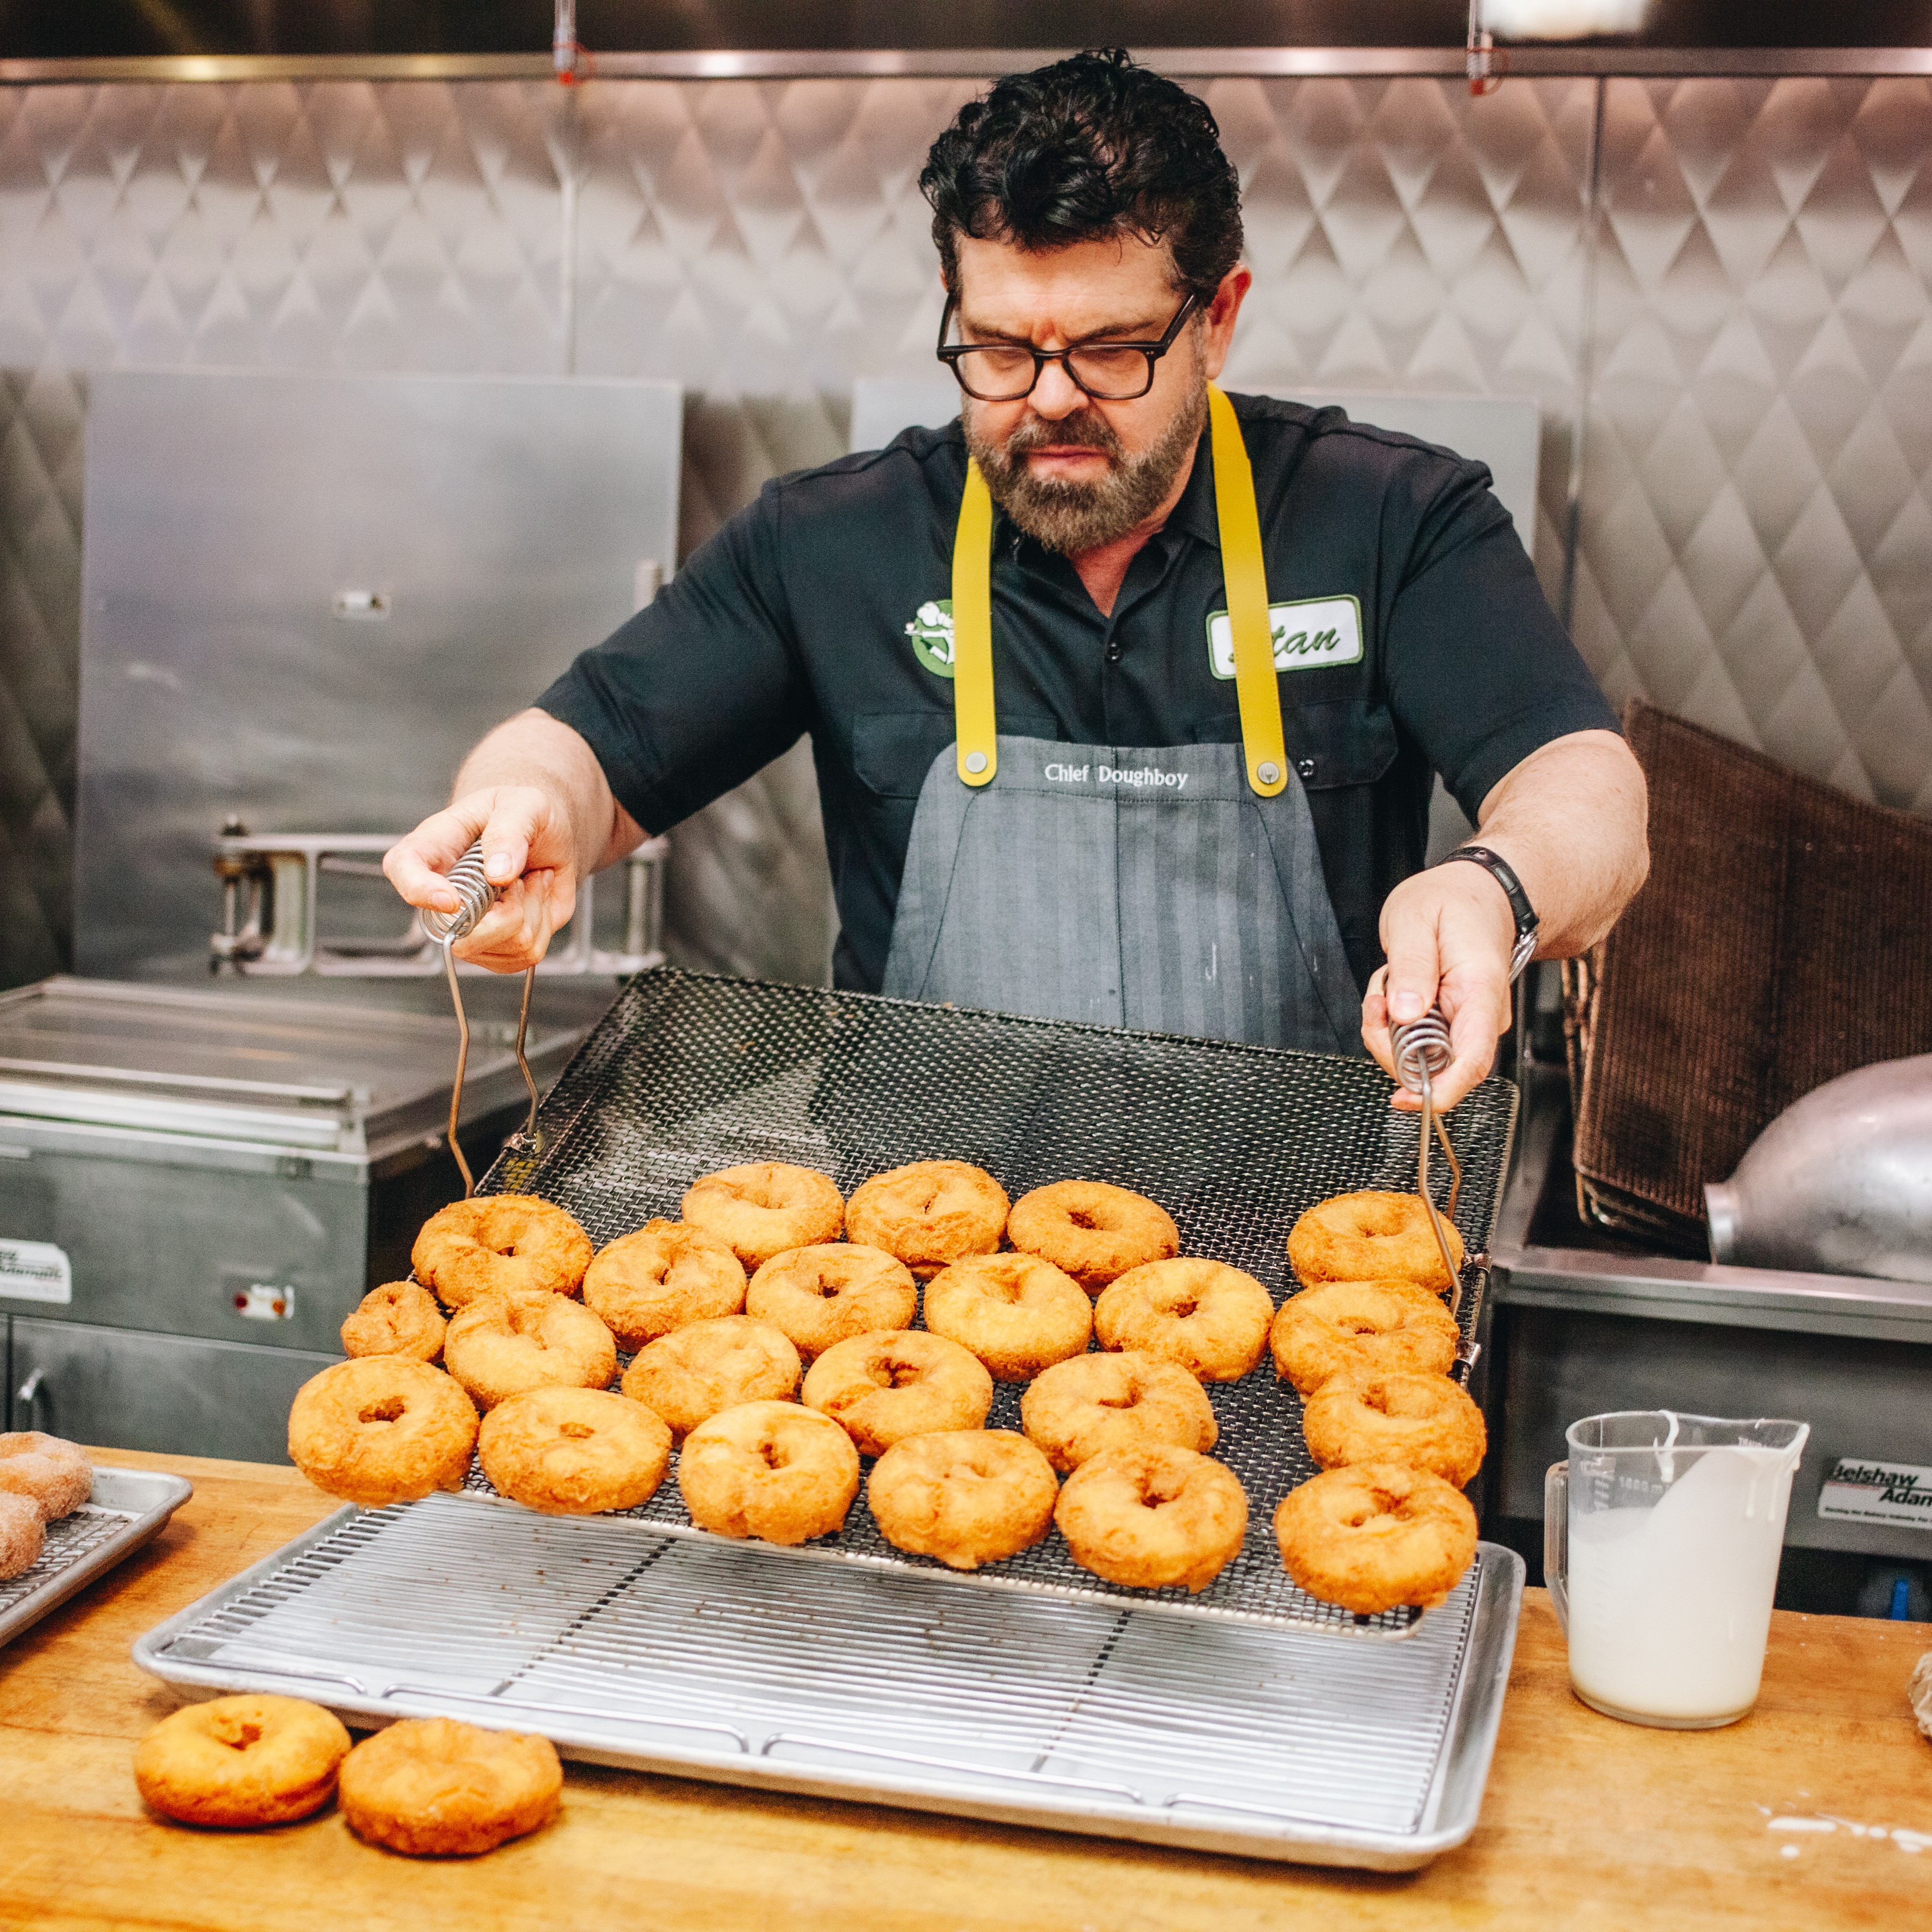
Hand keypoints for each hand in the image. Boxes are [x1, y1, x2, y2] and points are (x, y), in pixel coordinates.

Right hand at [382, 785, 578, 973]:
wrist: (545, 835)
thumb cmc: (522, 812)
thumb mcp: (524, 805)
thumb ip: (509, 832)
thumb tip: (498, 873)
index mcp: (433, 846)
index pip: (402, 869)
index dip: (420, 891)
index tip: (452, 900)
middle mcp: (442, 894)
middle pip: (461, 935)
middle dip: (509, 910)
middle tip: (519, 876)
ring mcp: (468, 926)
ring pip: (506, 946)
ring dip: (533, 911)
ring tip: (528, 880)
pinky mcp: (497, 945)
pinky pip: (526, 955)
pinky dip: (544, 924)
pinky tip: (537, 897)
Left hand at [1361, 863, 1517, 1111]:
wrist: (1477, 895)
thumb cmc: (1452, 902)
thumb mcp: (1415, 919)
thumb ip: (1411, 966)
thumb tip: (1404, 1013)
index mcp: (1480, 992)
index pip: (1472, 1061)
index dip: (1440, 1091)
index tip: (1405, 1098)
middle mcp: (1479, 1018)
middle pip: (1433, 1066)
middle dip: (1389, 1044)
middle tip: (1377, 999)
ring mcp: (1466, 1025)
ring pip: (1417, 1057)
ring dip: (1387, 1028)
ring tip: (1389, 981)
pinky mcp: (1450, 1026)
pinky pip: (1412, 1043)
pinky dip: (1392, 1023)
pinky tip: (1394, 990)